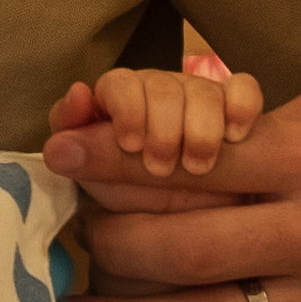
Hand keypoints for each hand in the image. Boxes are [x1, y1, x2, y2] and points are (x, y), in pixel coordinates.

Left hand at [53, 61, 259, 180]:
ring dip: (200, 128)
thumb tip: (57, 148)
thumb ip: (82, 157)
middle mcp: (158, 91)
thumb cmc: (131, 194)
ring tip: (197, 165)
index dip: (126, 108)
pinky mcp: (235, 108)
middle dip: (163, 127)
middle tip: (161, 167)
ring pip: (203, 89)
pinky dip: (240, 105)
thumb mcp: (102, 181)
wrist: (181, 218)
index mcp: (119, 100)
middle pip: (163, 85)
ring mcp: (199, 97)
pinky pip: (243, 88)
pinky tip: (235, 133)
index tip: (131, 143)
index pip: (118, 83)